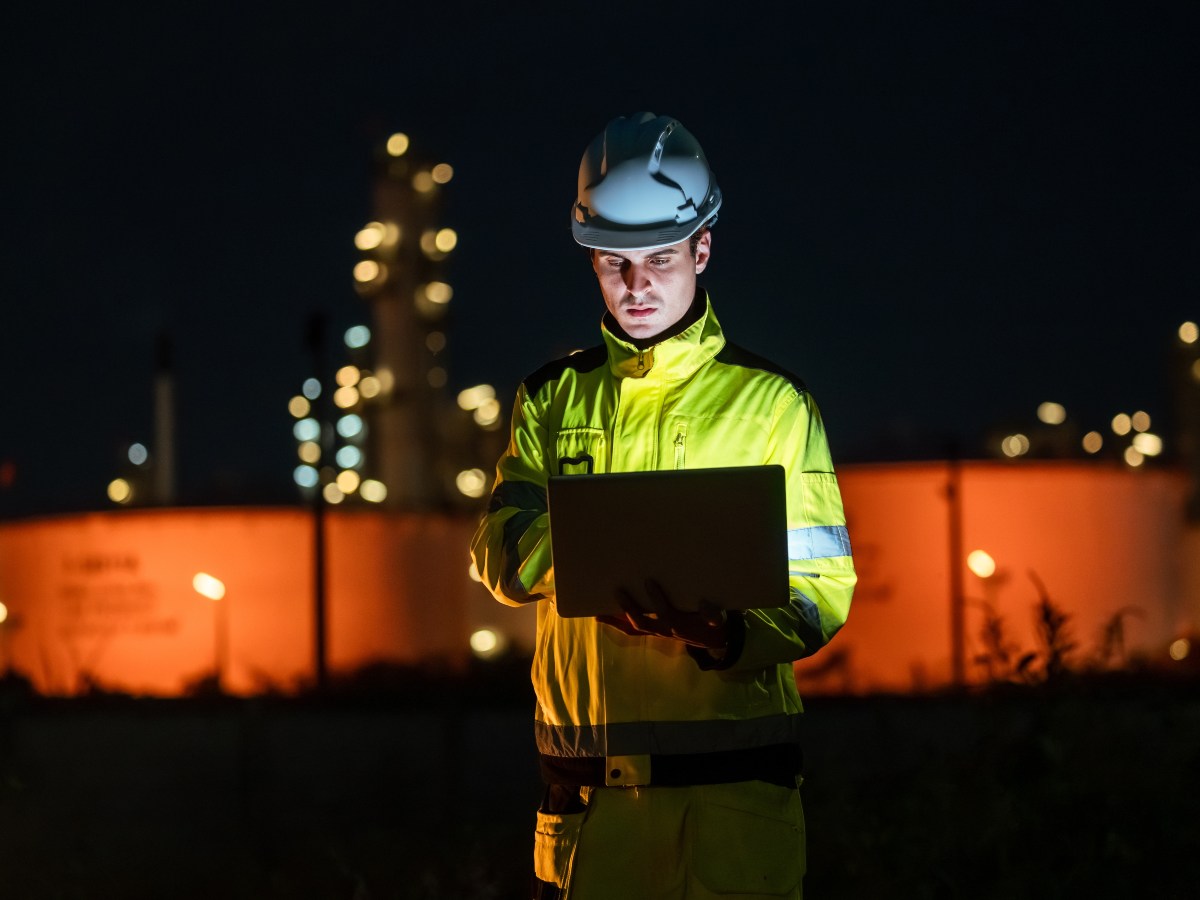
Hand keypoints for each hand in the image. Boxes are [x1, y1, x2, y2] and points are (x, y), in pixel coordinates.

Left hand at [596, 579, 728, 649]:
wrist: (710, 639)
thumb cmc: (710, 622)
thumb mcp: (716, 617)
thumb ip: (712, 615)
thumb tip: (714, 618)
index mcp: (678, 623)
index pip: (665, 611)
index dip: (656, 598)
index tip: (648, 580)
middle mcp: (664, 630)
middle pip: (642, 622)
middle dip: (629, 607)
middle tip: (618, 591)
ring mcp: (656, 632)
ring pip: (632, 628)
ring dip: (616, 619)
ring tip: (599, 610)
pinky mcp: (652, 632)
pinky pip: (631, 630)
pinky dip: (615, 624)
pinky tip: (600, 617)